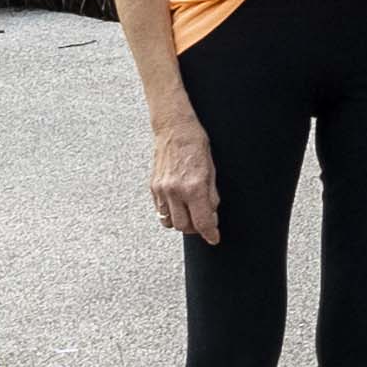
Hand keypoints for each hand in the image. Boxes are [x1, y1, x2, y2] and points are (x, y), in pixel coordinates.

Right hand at [146, 114, 221, 245]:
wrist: (174, 128)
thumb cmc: (195, 143)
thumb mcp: (212, 170)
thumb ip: (211, 195)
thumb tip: (211, 214)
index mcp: (193, 186)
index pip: (202, 221)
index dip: (210, 233)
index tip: (214, 238)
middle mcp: (174, 191)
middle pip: (183, 226)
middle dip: (195, 228)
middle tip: (203, 222)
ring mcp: (161, 190)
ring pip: (169, 222)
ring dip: (181, 222)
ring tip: (190, 214)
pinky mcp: (153, 187)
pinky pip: (160, 210)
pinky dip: (170, 213)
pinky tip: (178, 205)